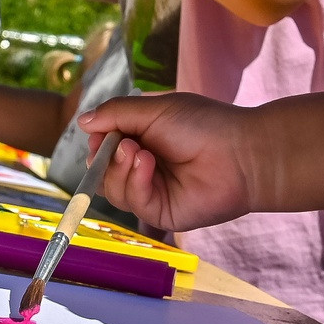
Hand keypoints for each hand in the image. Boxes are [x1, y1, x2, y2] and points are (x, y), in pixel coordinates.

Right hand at [82, 92, 261, 230]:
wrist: (241, 153)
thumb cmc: (203, 124)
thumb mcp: (154, 110)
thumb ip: (116, 114)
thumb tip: (81, 121)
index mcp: (142, 139)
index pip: (103, 146)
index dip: (98, 142)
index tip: (102, 132)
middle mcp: (143, 167)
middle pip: (102, 171)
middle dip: (104, 157)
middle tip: (123, 143)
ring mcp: (152, 191)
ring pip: (112, 190)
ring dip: (121, 169)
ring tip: (141, 152)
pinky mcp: (161, 212)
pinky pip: (134, 203)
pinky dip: (136, 182)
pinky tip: (149, 165)